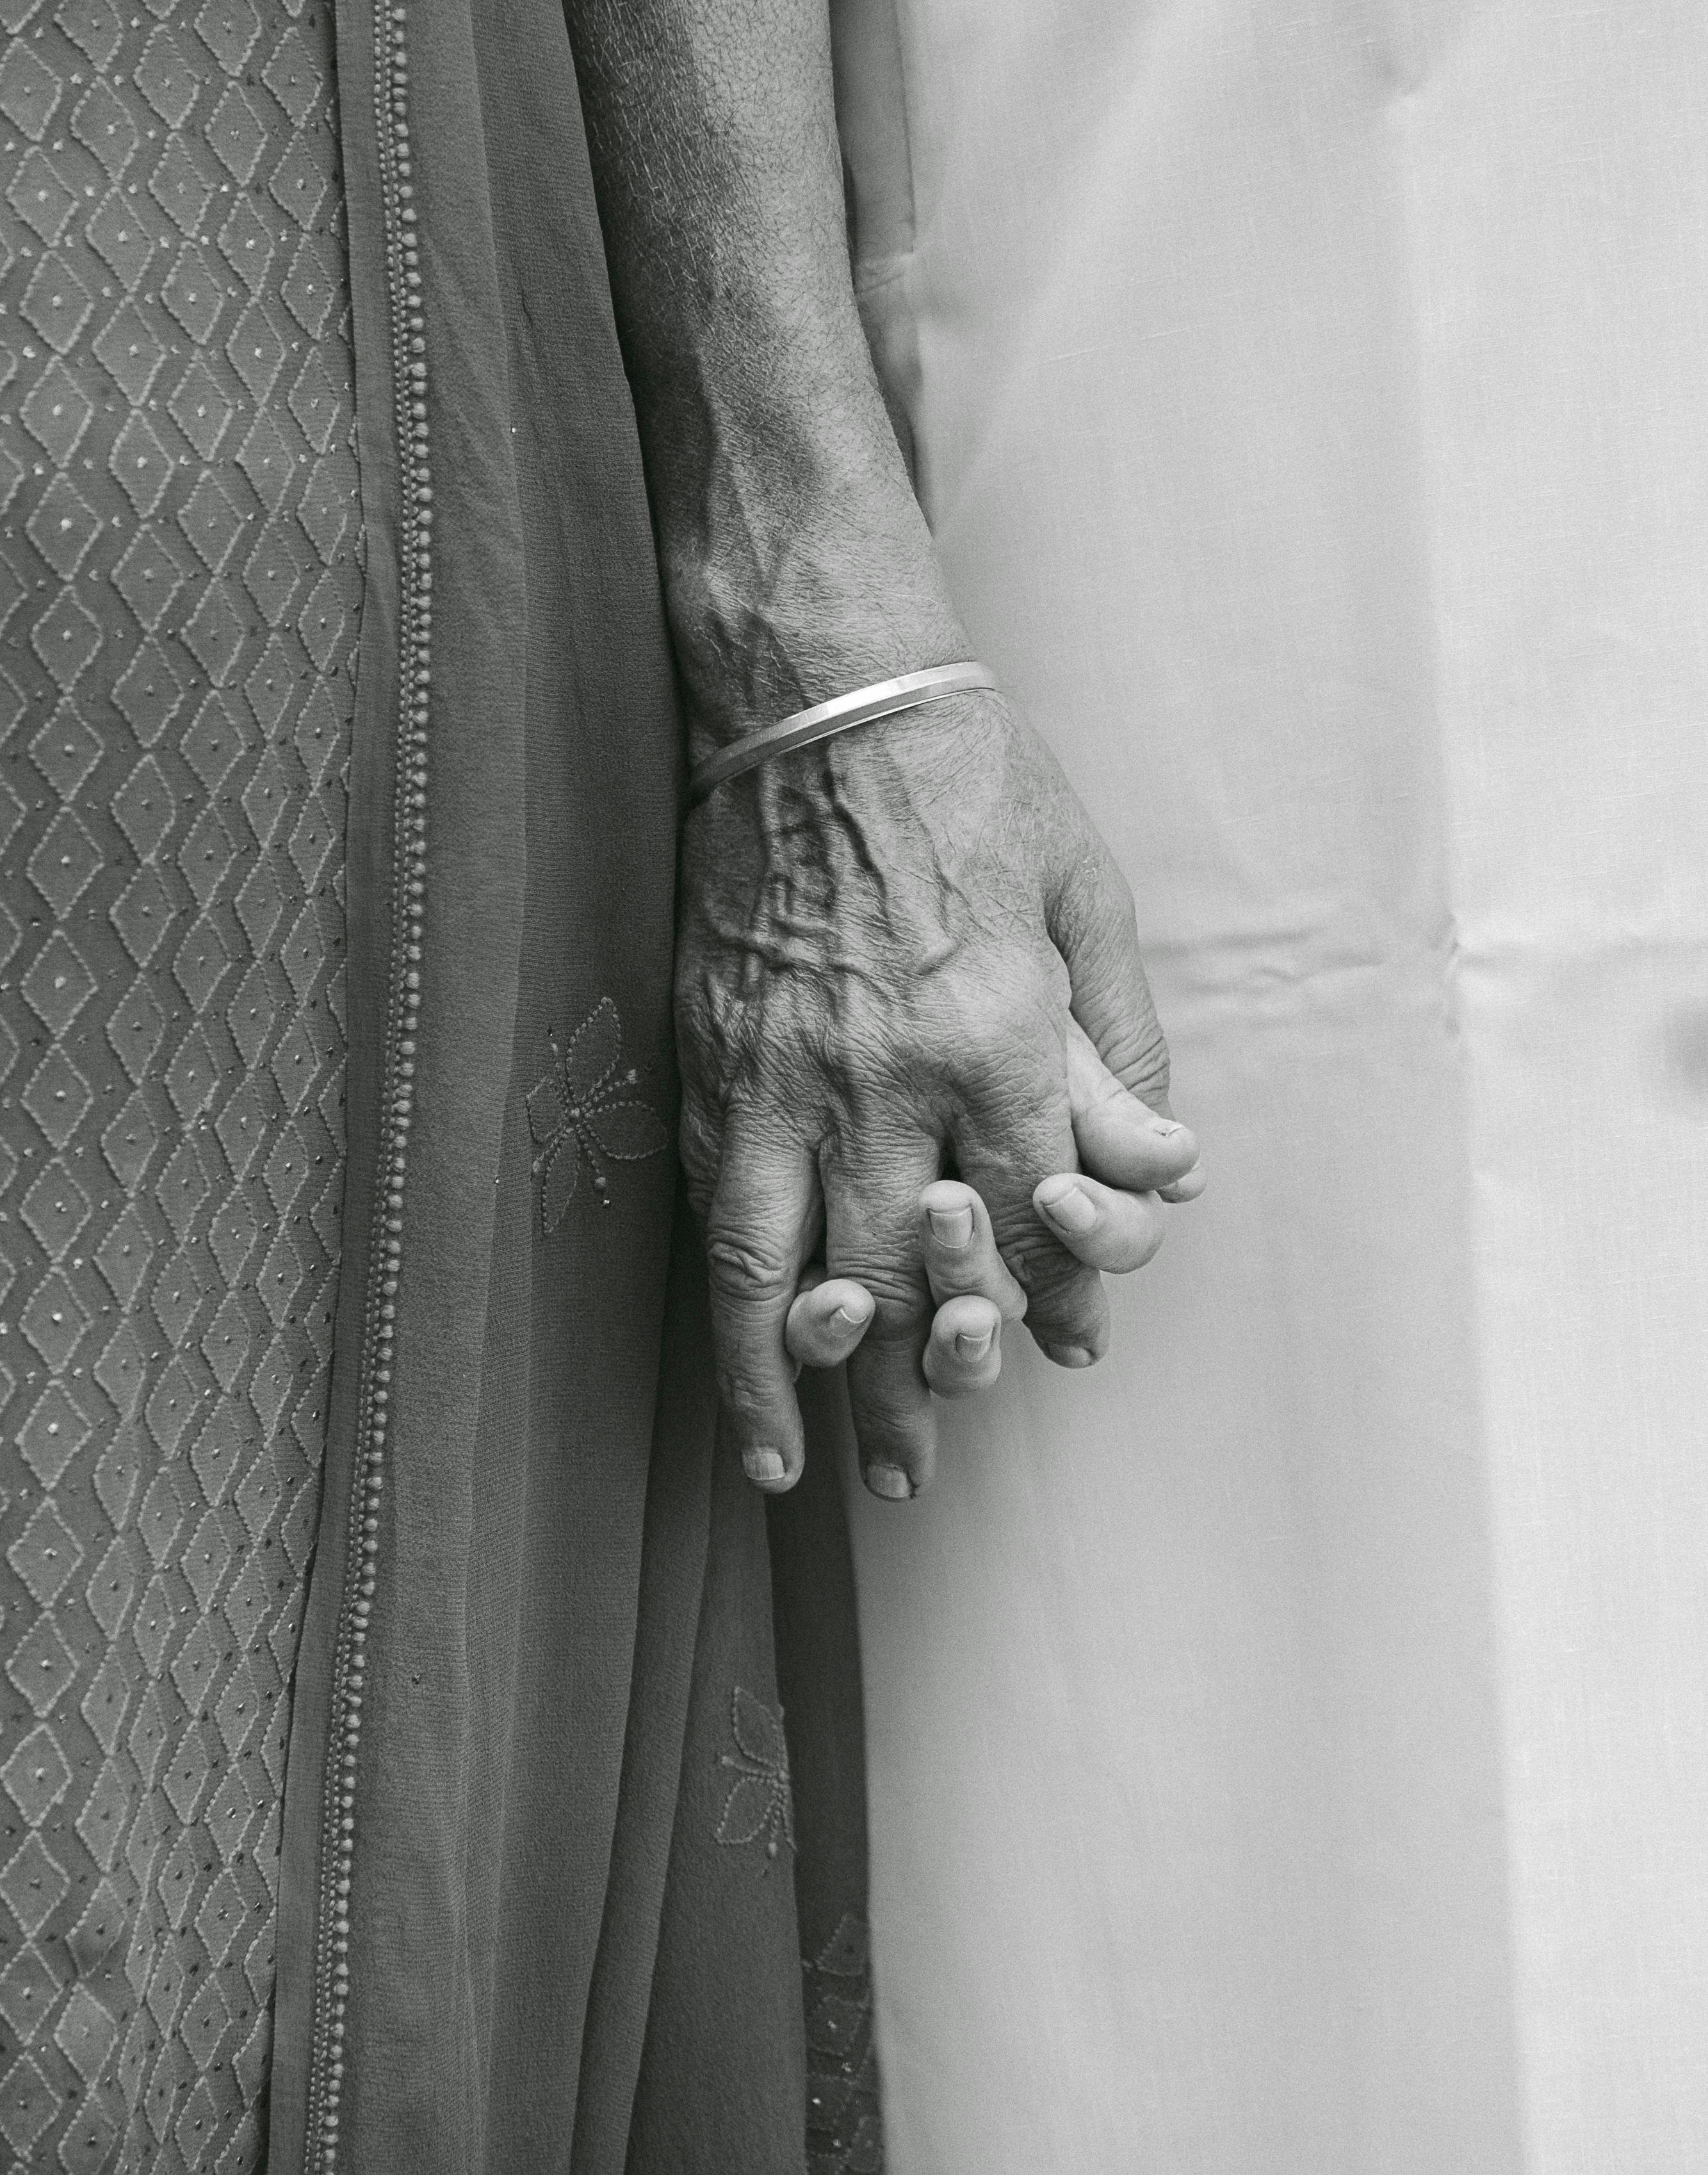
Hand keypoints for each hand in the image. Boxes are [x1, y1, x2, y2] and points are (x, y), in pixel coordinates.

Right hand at [677, 687, 1200, 1497]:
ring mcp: (783, 1074)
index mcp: (994, 1035)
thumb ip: (1117, 1047)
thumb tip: (1163, 1166)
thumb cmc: (974, 784)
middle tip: (913, 1475)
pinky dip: (722, 1299)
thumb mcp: (1086, 901)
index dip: (1050, 1298)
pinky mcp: (712, 1057)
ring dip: (790, 1382)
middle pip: (906, 1277)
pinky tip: (733, 1352)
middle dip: (913, 1387)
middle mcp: (885, 1078)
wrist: (819, 699)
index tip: (1057, 1356)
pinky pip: (714, 1206)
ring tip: (792, 1468)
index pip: (1032, 1217)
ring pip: (781, 1270)